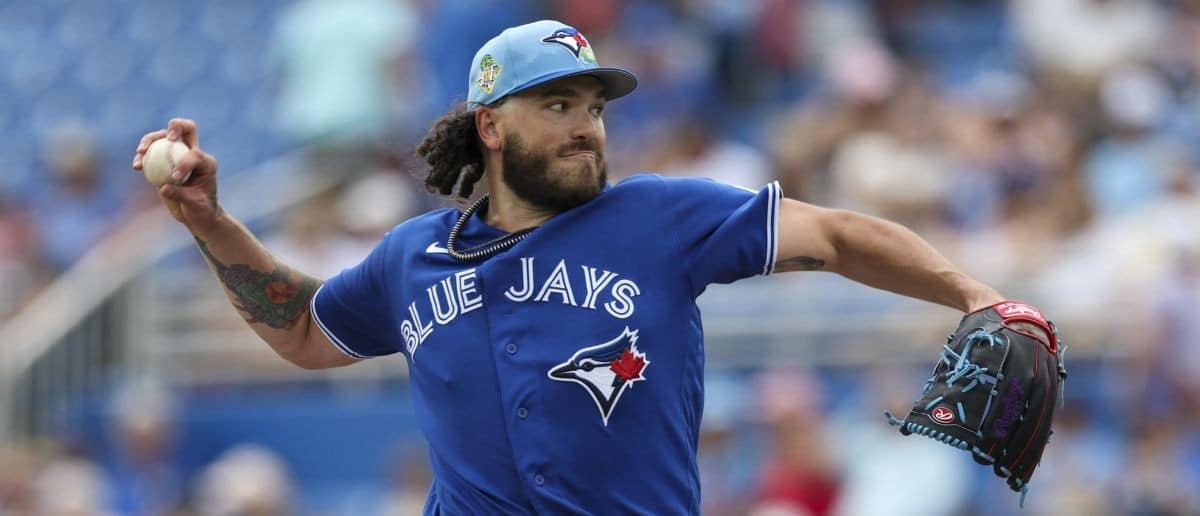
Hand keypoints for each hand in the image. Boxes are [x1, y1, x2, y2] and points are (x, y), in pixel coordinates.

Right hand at [133, 118, 223, 236]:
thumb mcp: (195, 205)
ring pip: (163, 137)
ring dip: (150, 140)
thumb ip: (180, 195)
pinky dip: (142, 156)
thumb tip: (163, 188)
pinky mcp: (162, 161)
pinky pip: (151, 152)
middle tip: (169, 137)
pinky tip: (136, 166)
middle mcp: (193, 154)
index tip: (175, 178)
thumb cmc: (201, 209)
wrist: (195, 214)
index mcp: (206, 163)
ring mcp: (177, 155)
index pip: (195, 154)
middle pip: (186, 129)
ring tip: (141, 151)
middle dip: (177, 127)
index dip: (184, 163)